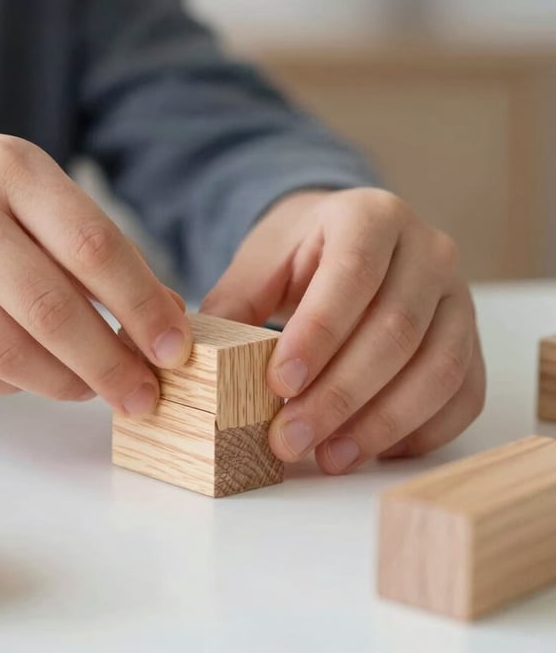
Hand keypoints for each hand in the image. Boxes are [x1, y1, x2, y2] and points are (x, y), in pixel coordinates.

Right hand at [0, 124, 191, 412]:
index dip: (143, 307)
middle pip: (53, 311)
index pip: (95, 247)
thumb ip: (91, 243)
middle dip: (111, 366)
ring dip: (66, 384)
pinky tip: (33, 375)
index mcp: (10, 168)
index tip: (175, 350)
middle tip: (145, 396)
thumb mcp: (25, 184)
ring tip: (92, 388)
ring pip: (10, 354)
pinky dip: (14, 385)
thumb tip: (163, 313)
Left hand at [201, 188, 484, 473]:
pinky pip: (462, 395)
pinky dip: (419, 432)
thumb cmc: (299, 254)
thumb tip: (203, 364)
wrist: (349, 243)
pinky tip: (370, 450)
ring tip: (327, 458)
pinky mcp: (471, 341)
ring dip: (380, 424)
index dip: (319, 335)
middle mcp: (428, 250)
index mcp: (371, 216)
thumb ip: (234, 305)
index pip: (353, 274)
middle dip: (340, 395)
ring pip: (437, 369)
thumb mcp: (259, 262)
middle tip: (289, 439)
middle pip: (397, 330)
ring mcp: (459, 298)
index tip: (279, 385)